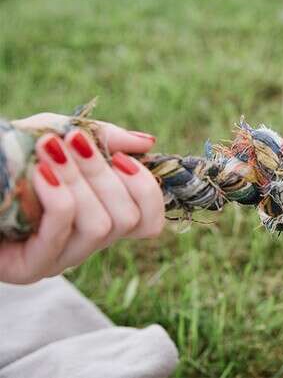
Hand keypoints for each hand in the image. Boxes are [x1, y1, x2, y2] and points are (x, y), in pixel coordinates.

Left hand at [0, 113, 164, 283]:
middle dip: (104, 174)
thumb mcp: (61, 134)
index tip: (120, 156)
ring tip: (50, 148)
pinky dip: (58, 196)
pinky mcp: (31, 268)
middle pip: (128, 220)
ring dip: (79, 181)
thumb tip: (148, 143)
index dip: (146, 189)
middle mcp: (86, 244)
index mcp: (101, 217)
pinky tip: (40, 172)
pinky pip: (62, 231)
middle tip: (75, 140)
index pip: (150, 222)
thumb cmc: (13, 156)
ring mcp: (60, 260)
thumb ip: (105, 137)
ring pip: (100, 227)